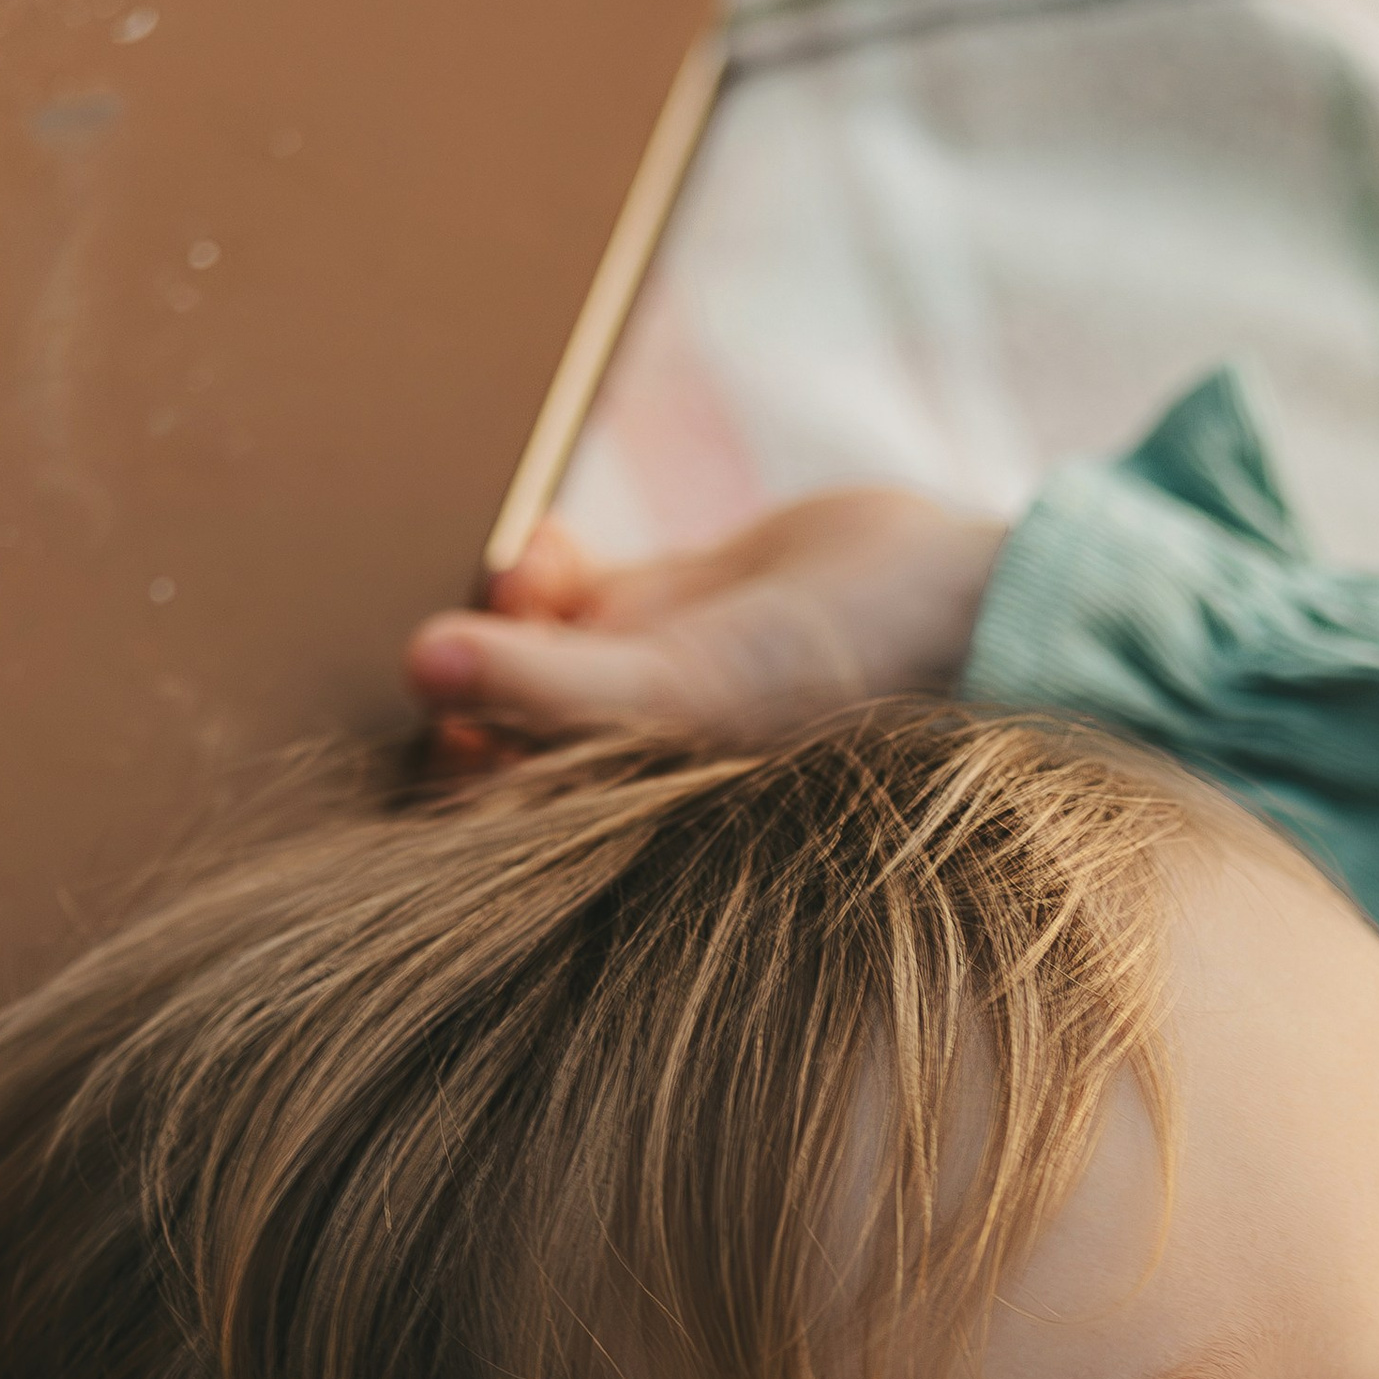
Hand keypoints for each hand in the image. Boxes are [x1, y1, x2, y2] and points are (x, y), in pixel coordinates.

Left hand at [405, 488, 1007, 762]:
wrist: (958, 610)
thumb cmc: (840, 692)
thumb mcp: (685, 696)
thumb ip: (548, 684)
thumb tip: (421, 659)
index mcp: (620, 831)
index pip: (482, 822)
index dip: (440, 758)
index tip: (437, 696)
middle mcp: (622, 768)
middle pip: (481, 734)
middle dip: (463, 670)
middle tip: (477, 625)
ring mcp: (641, 687)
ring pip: (515, 653)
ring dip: (498, 609)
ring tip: (528, 576)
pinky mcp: (666, 616)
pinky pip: (562, 596)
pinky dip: (537, 568)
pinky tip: (554, 547)